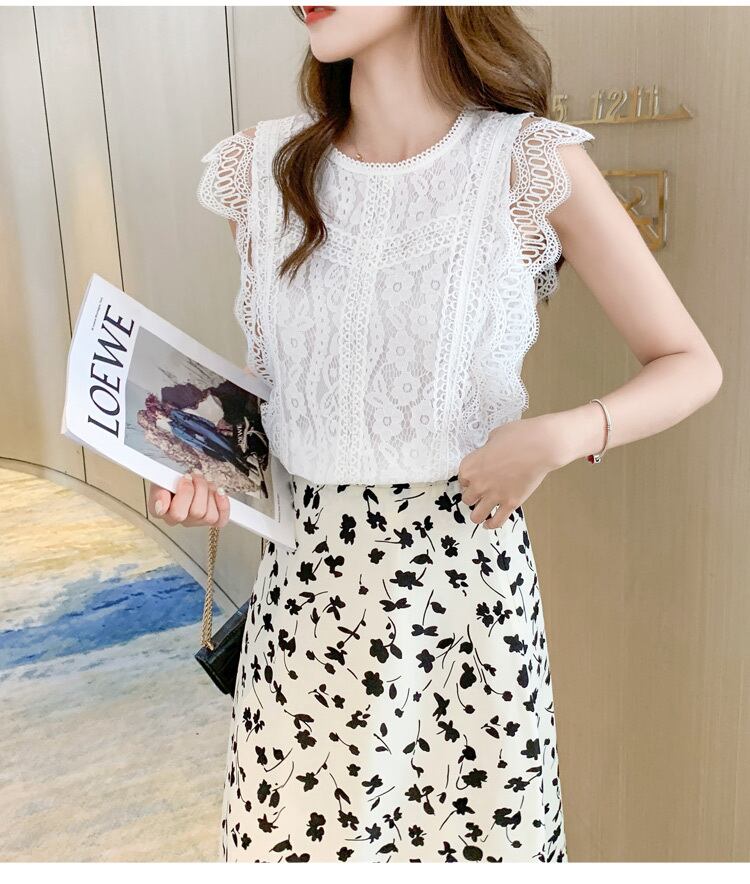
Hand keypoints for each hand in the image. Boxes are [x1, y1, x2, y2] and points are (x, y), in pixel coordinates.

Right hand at [147, 469, 230, 527]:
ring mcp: (196, 521)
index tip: (184, 478)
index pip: (176, 514)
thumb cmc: (170, 478)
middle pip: (196, 512)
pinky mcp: (211, 520)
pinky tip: (220, 492)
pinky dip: (223, 506)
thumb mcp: (160, 479)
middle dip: (199, 488)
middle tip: (194, 475)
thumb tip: (161, 506)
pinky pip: (221, 520)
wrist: (181, 474)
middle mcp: (178, 520)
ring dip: (210, 493)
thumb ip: (158, 492)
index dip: (184, 495)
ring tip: (205, 482)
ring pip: (209, 515)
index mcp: (161, 512)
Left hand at [457, 413, 565, 529]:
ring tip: (482, 511)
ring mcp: (494, 495)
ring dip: (478, 514)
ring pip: (476, 515)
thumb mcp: (494, 437)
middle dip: (473, 497)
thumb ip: (486, 450)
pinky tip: (489, 524)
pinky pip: (496, 521)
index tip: (475, 480)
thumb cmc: (519, 436)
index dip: (469, 481)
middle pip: (467, 499)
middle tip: (480, 494)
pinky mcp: (511, 503)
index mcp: (469, 466)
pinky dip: (491, 524)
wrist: (541, 446)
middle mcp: (478, 483)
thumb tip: (488, 454)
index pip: (462, 480)